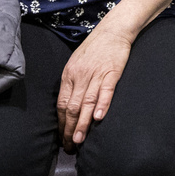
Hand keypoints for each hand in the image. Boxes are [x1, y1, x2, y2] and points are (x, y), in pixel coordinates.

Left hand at [57, 29, 130, 152]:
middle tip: (70, 146)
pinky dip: (102, 105)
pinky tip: (98, 118)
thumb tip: (67, 106)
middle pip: (71, 107)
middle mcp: (80, 76)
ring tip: (80, 140)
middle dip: (69, 129)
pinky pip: (106, 91)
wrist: (113, 29)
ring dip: (82, 124)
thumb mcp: (76, 63)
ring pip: (86, 103)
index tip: (63, 138)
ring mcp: (96, 74)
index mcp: (69, 75)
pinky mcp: (112, 72)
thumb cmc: (95, 47)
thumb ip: (72, 83)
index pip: (62, 104)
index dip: (61, 123)